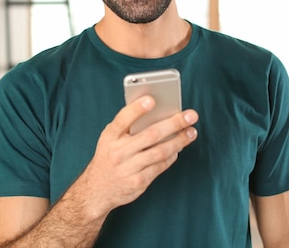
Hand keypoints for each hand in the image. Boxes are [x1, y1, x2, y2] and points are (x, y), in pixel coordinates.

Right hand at [70, 96, 198, 219]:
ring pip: (160, 151)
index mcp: (110, 137)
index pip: (123, 119)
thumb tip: (159, 113)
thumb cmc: (109, 156)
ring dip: (179, 141)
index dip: (136, 109)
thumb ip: (127, 127)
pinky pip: (160, 166)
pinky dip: (171, 156)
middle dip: (174, 123)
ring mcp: (128, 168)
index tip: (152, 99)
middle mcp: (118, 152)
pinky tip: (178, 149)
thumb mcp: (110, 139)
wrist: (97, 190)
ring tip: (191, 132)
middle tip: (191, 116)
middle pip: (150, 135)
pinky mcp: (138, 182)